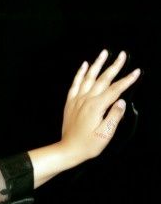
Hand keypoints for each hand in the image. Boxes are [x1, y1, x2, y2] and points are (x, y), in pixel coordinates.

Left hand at [61, 48, 140, 164]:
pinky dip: (80, 73)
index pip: (116, 89)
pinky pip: (75, 84)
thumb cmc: (87, 145)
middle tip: (122, 55)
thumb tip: (122, 102)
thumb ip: (114, 116)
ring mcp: (77, 100)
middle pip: (103, 79)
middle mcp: (86, 100)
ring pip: (89, 77)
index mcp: (97, 106)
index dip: (127, 80)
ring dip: (97, 64)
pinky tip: (84, 65)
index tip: (136, 72)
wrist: (68, 150)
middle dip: (115, 66)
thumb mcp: (106, 134)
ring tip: (104, 53)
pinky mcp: (70, 103)